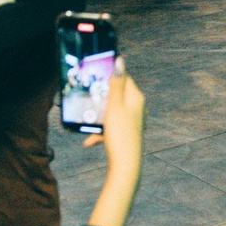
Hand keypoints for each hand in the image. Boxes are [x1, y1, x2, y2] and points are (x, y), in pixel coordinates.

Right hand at [88, 68, 144, 225]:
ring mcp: (133, 121)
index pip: (123, 78)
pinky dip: (101, 132)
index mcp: (136, 98)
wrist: (126, 165)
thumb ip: (116, 83)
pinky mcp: (128, 133)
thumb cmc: (120, 134)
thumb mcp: (114, 106)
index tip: (94, 77)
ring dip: (98, 117)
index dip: (109, 76)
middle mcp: (137, 108)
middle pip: (116, 95)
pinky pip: (112, 127)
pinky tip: (90, 142)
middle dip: (100, 98)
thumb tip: (120, 59)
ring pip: (111, 112)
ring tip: (88, 123)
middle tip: (88, 99)